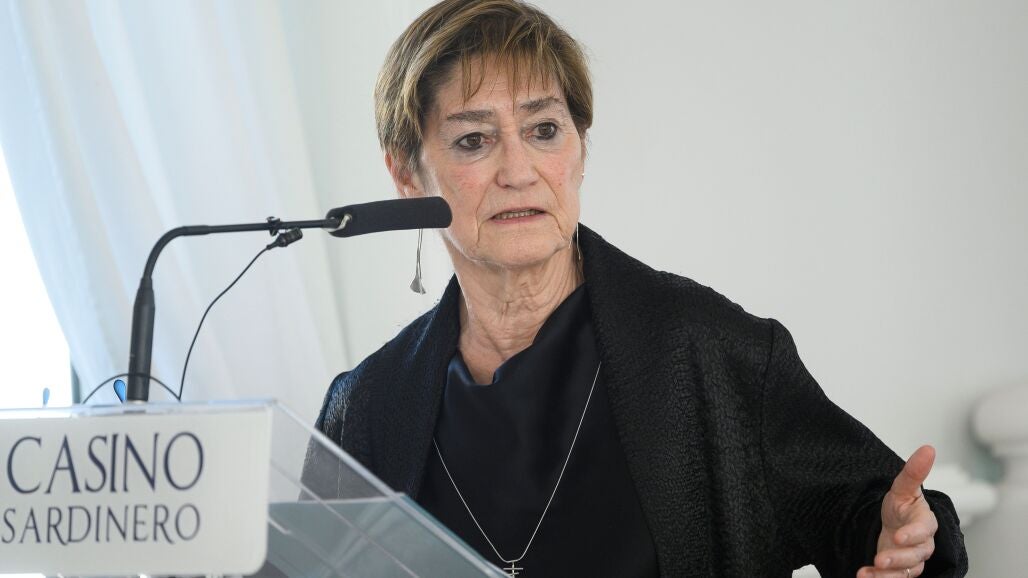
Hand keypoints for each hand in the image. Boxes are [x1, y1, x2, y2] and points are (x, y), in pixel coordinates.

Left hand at [856, 445, 938, 577]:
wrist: (893, 525)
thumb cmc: (901, 507)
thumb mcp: (903, 488)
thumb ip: (914, 472)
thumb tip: (928, 448)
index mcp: (925, 522)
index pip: (925, 530)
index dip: (914, 534)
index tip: (900, 536)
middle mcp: (922, 544)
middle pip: (916, 555)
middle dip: (898, 558)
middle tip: (880, 558)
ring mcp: (911, 560)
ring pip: (906, 572)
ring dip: (887, 574)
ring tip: (868, 573)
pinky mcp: (900, 571)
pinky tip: (863, 575)